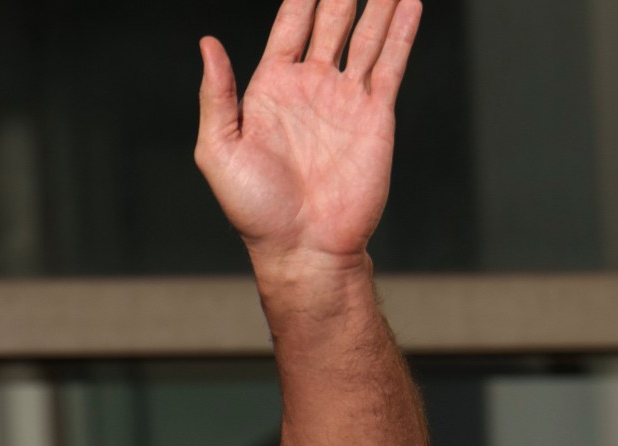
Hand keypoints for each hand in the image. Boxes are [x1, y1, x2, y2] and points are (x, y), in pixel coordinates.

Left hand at [196, 0, 423, 281]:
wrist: (304, 248)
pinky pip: (390, 63)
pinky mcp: (376, 116)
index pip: (290, 26)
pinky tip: (410, 3)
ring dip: (379, 3)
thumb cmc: (254, 210)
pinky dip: (402, 32)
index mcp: (270, 89)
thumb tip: (207, 44)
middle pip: (331, 21)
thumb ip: (217, 96)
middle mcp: (310, 87)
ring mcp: (345, 99)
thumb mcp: (219, 151)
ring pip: (366, 35)